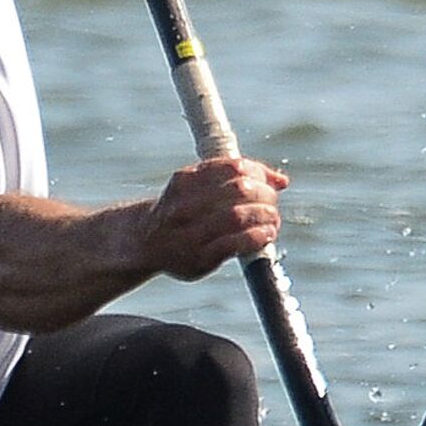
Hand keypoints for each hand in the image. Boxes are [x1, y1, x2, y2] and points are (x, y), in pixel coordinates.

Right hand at [142, 156, 289, 280]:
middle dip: (265, 194)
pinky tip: (267, 234)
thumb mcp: (199, 185)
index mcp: (185, 179)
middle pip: (239, 190)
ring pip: (238, 215)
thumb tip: (282, 180)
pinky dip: (258, 236)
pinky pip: (236, 243)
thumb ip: (237, 179)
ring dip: (265, 215)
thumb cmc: (182, 210)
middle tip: (272, 203)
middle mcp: (184, 204)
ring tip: (273, 220)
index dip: (260, 173)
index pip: (233, 167)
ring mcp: (190, 232)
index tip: (271, 183)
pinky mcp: (199, 258)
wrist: (144, 242)